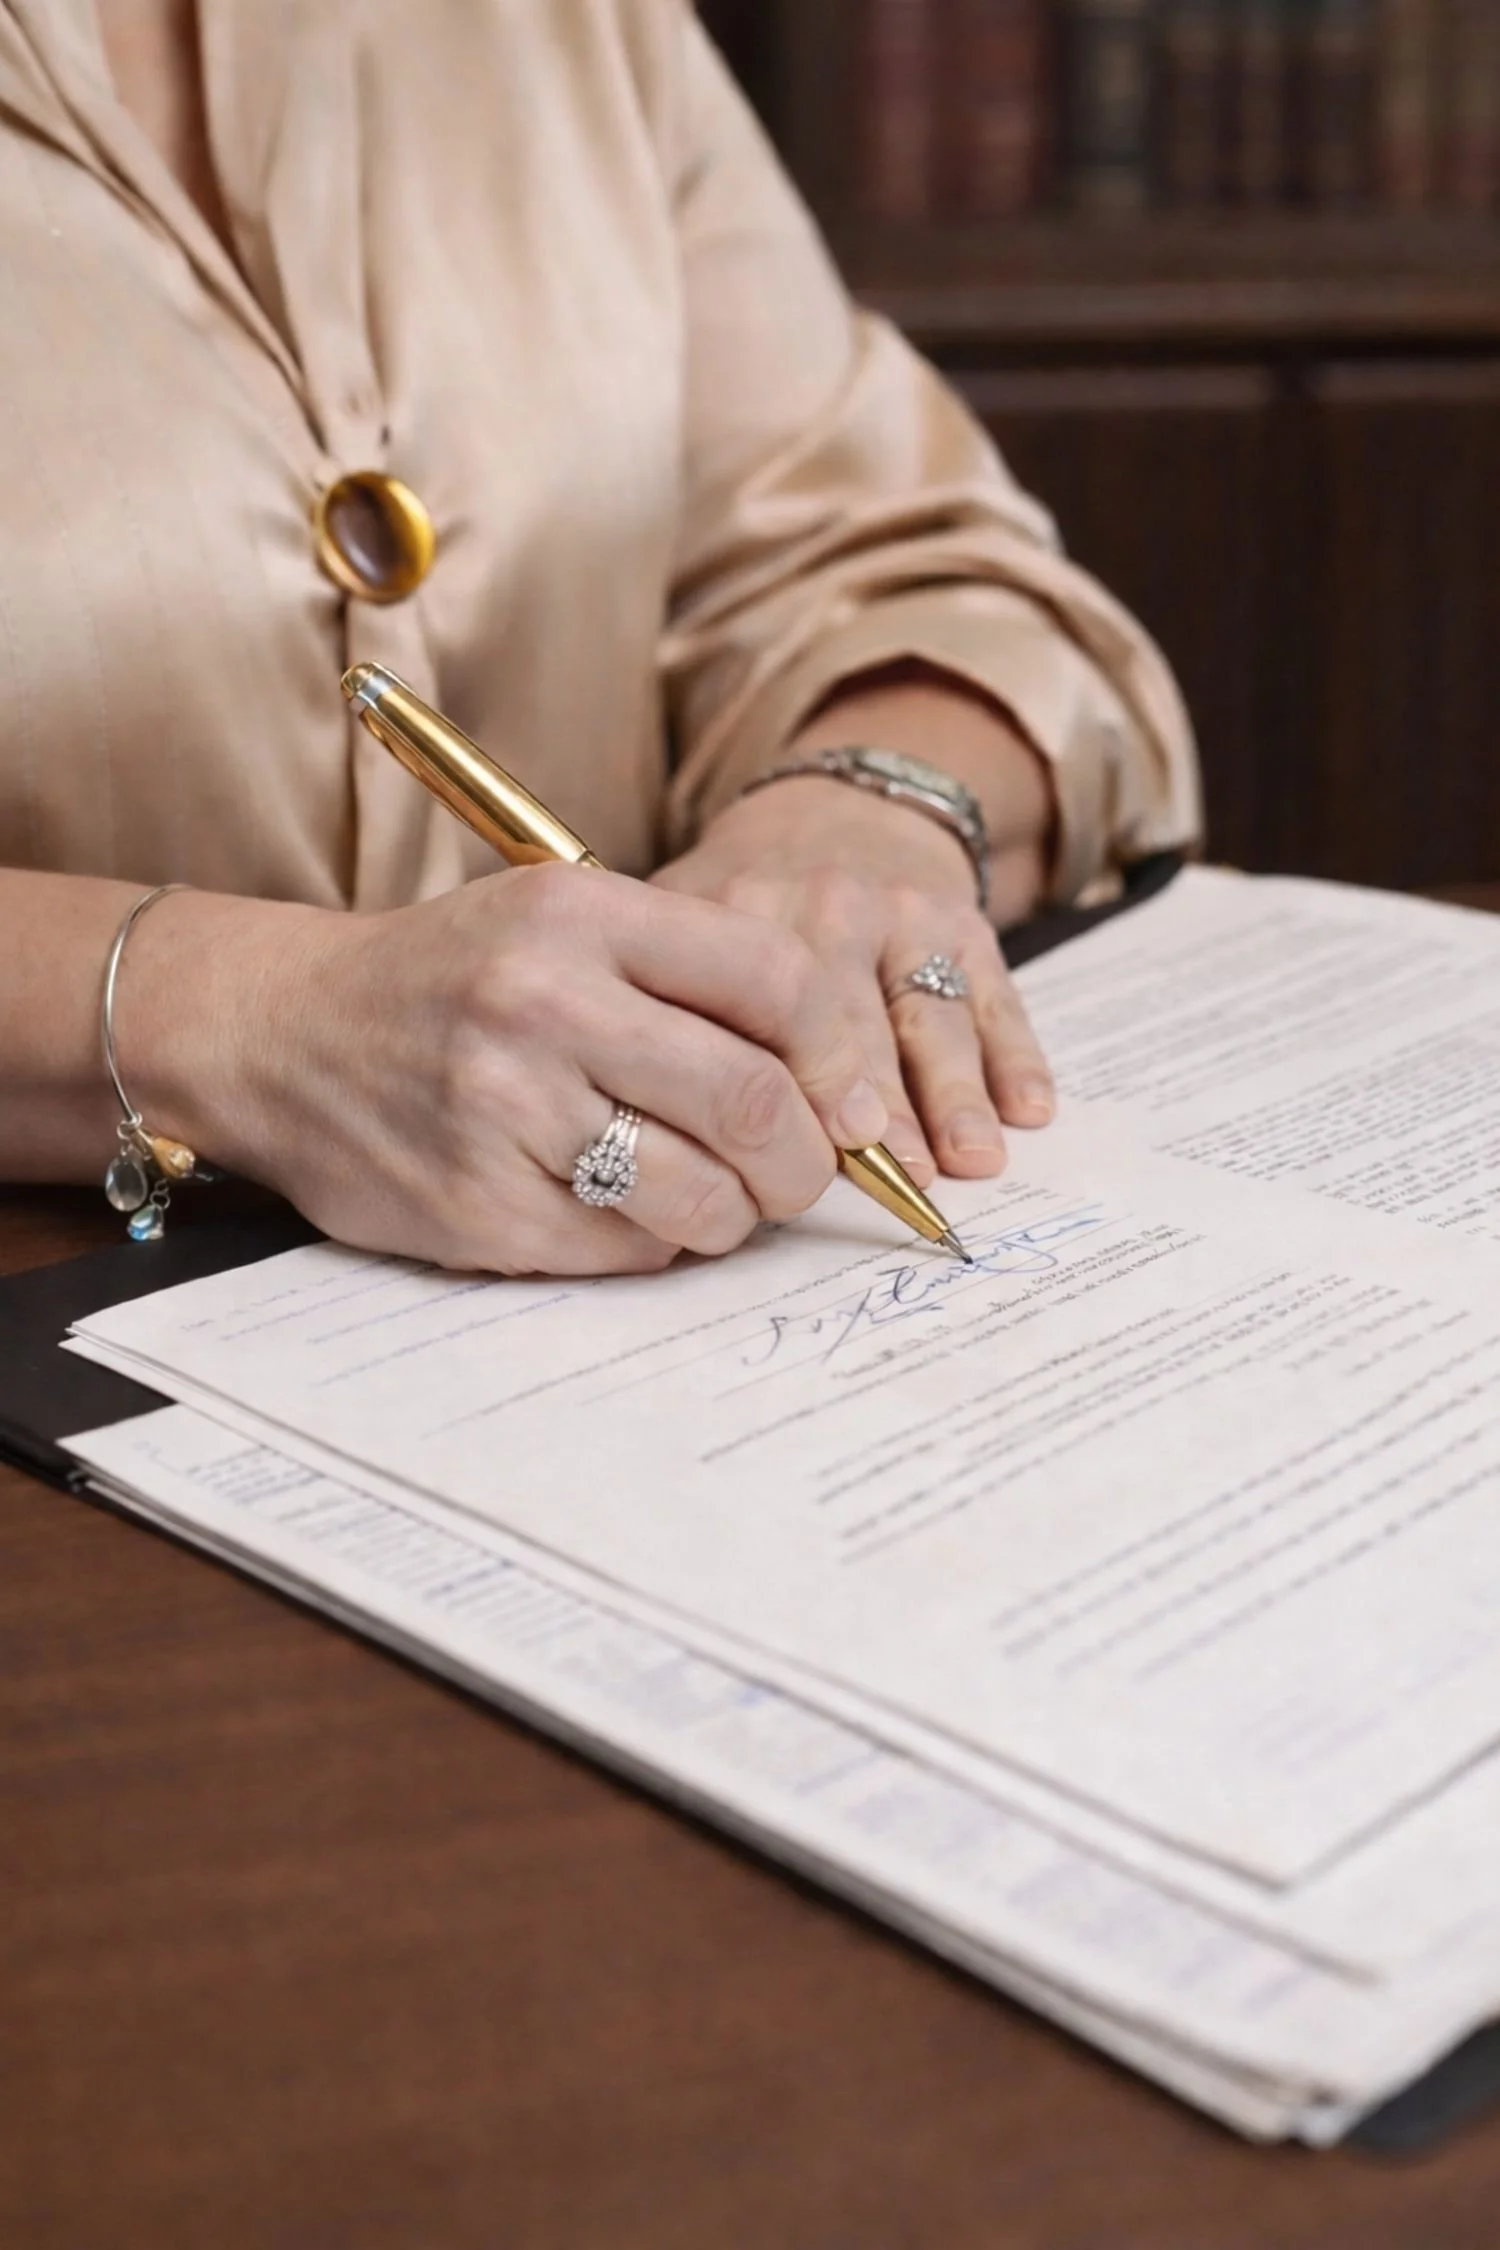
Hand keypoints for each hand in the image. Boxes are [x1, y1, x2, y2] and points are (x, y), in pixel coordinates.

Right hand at [163, 867, 888, 1276]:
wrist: (278, 1034)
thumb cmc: (452, 980)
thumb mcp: (560, 920)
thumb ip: (692, 977)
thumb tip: (847, 1094)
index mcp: (580, 911)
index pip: (779, 980)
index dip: (845, 1059)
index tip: (858, 1108)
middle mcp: (542, 1003)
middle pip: (758, 1104)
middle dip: (808, 1161)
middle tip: (799, 1173)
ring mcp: (504, 1110)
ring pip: (704, 1198)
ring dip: (734, 1214)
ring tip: (708, 1193)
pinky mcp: (477, 1206)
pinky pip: (628, 1253)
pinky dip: (654, 1244)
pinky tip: (621, 1207)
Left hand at [653, 777, 1053, 1185]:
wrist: (831, 814)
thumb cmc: (745, 908)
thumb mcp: (681, 926)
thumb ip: (670, 1011)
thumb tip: (666, 1144)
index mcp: (738, 918)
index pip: (759, 1026)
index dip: (781, 1105)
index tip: (793, 1171)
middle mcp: (823, 909)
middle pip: (853, 1030)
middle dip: (880, 1113)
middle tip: (899, 1183)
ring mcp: (902, 915)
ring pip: (931, 1018)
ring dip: (955, 1095)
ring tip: (971, 1161)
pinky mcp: (964, 924)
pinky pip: (995, 998)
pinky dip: (1016, 1056)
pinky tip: (1028, 1109)